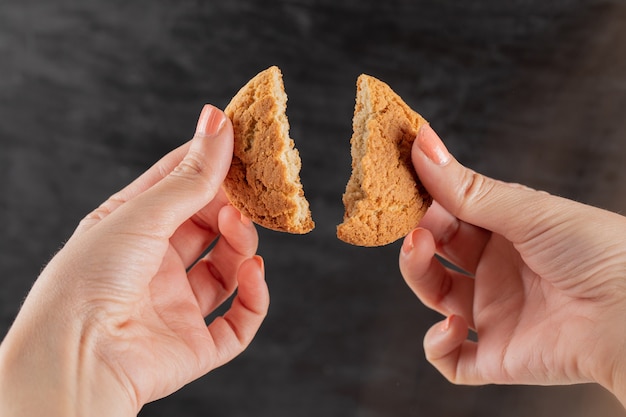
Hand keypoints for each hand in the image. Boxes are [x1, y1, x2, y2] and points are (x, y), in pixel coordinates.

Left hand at [0, 105, 268, 415]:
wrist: (76, 359)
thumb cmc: (89, 279)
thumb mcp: (142, 215)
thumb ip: (189, 176)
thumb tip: (218, 121)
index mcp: (132, 230)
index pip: (179, 186)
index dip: (210, 164)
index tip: (241, 142)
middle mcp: (155, 266)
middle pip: (208, 227)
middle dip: (230, 207)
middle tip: (245, 194)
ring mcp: (176, 306)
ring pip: (227, 268)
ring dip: (243, 246)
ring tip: (240, 231)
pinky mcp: (196, 344)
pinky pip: (239, 320)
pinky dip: (255, 296)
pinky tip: (253, 273)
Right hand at [400, 124, 625, 405]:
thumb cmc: (598, 252)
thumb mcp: (527, 211)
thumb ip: (466, 188)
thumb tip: (422, 143)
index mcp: (506, 232)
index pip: (450, 213)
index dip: (424, 200)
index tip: (399, 183)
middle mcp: (496, 271)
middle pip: (436, 252)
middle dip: (416, 236)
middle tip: (410, 224)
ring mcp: (495, 314)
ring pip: (434, 296)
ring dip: (416, 275)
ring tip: (417, 252)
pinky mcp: (497, 357)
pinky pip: (451, 359)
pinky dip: (438, 344)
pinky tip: (454, 325)